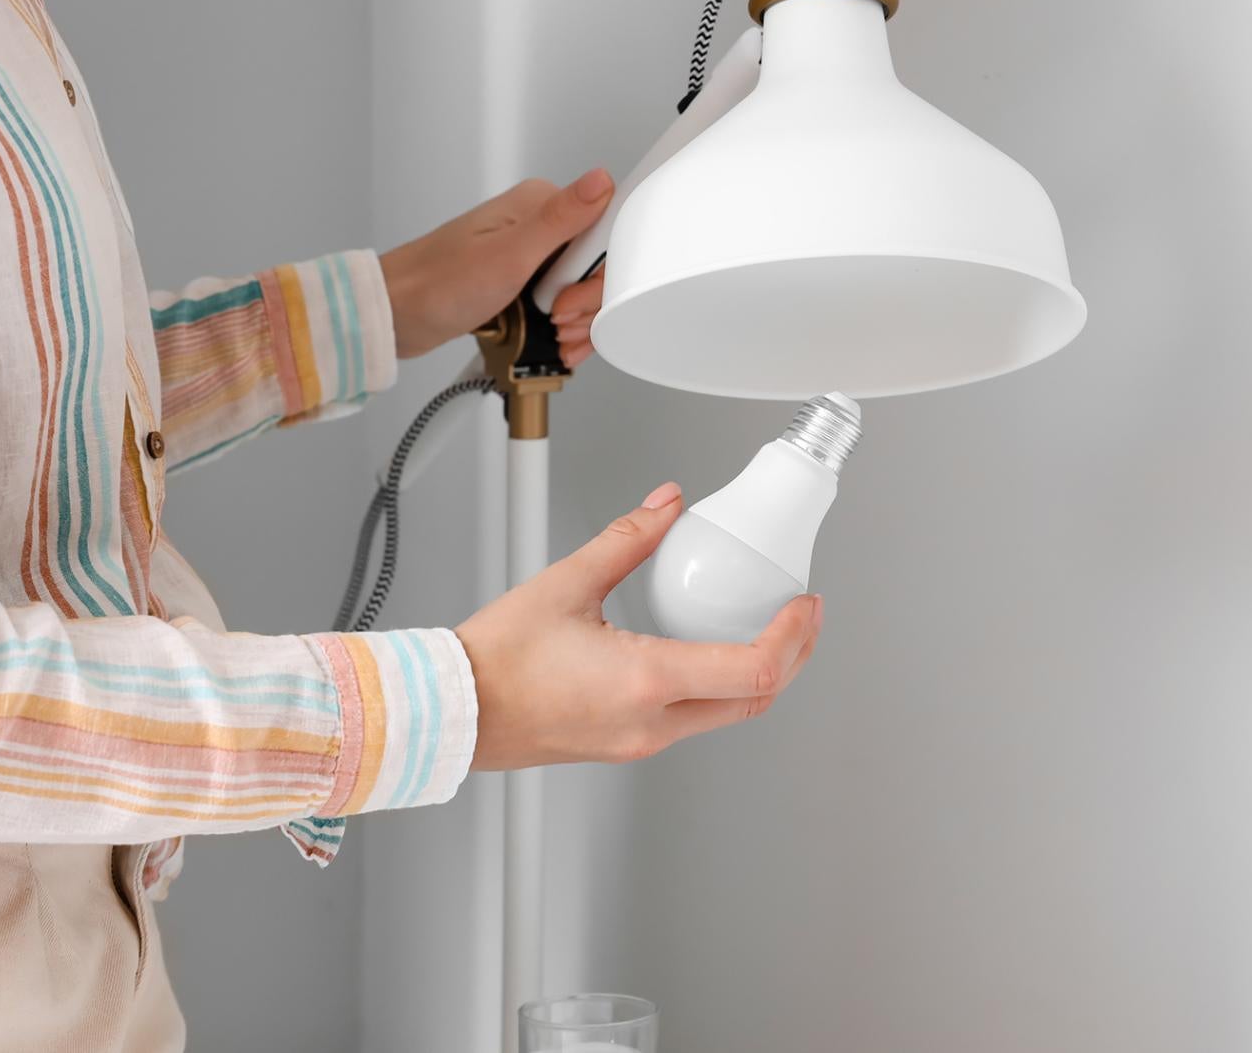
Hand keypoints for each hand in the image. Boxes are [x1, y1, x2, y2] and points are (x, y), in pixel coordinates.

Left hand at [379, 168, 613, 360]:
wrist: (397, 317)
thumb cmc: (438, 285)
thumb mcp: (509, 254)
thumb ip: (561, 219)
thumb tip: (600, 179)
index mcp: (539, 206)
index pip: (605, 230)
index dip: (601, 271)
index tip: (571, 294)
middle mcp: (540, 226)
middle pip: (599, 265)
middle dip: (587, 303)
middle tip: (557, 317)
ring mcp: (534, 256)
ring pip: (585, 289)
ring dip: (580, 321)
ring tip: (555, 336)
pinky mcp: (527, 282)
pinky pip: (566, 303)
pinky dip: (567, 328)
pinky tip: (557, 343)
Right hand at [453, 482, 823, 769]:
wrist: (448, 712)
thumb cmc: (493, 660)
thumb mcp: (567, 583)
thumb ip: (629, 539)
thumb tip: (667, 506)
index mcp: (646, 682)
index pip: (754, 669)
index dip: (792, 636)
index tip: (804, 604)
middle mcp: (651, 722)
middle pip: (755, 701)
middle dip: (792, 656)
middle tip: (802, 616)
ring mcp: (641, 741)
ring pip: (727, 714)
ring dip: (758, 674)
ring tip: (765, 628)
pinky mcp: (627, 745)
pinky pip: (694, 719)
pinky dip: (720, 686)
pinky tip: (712, 651)